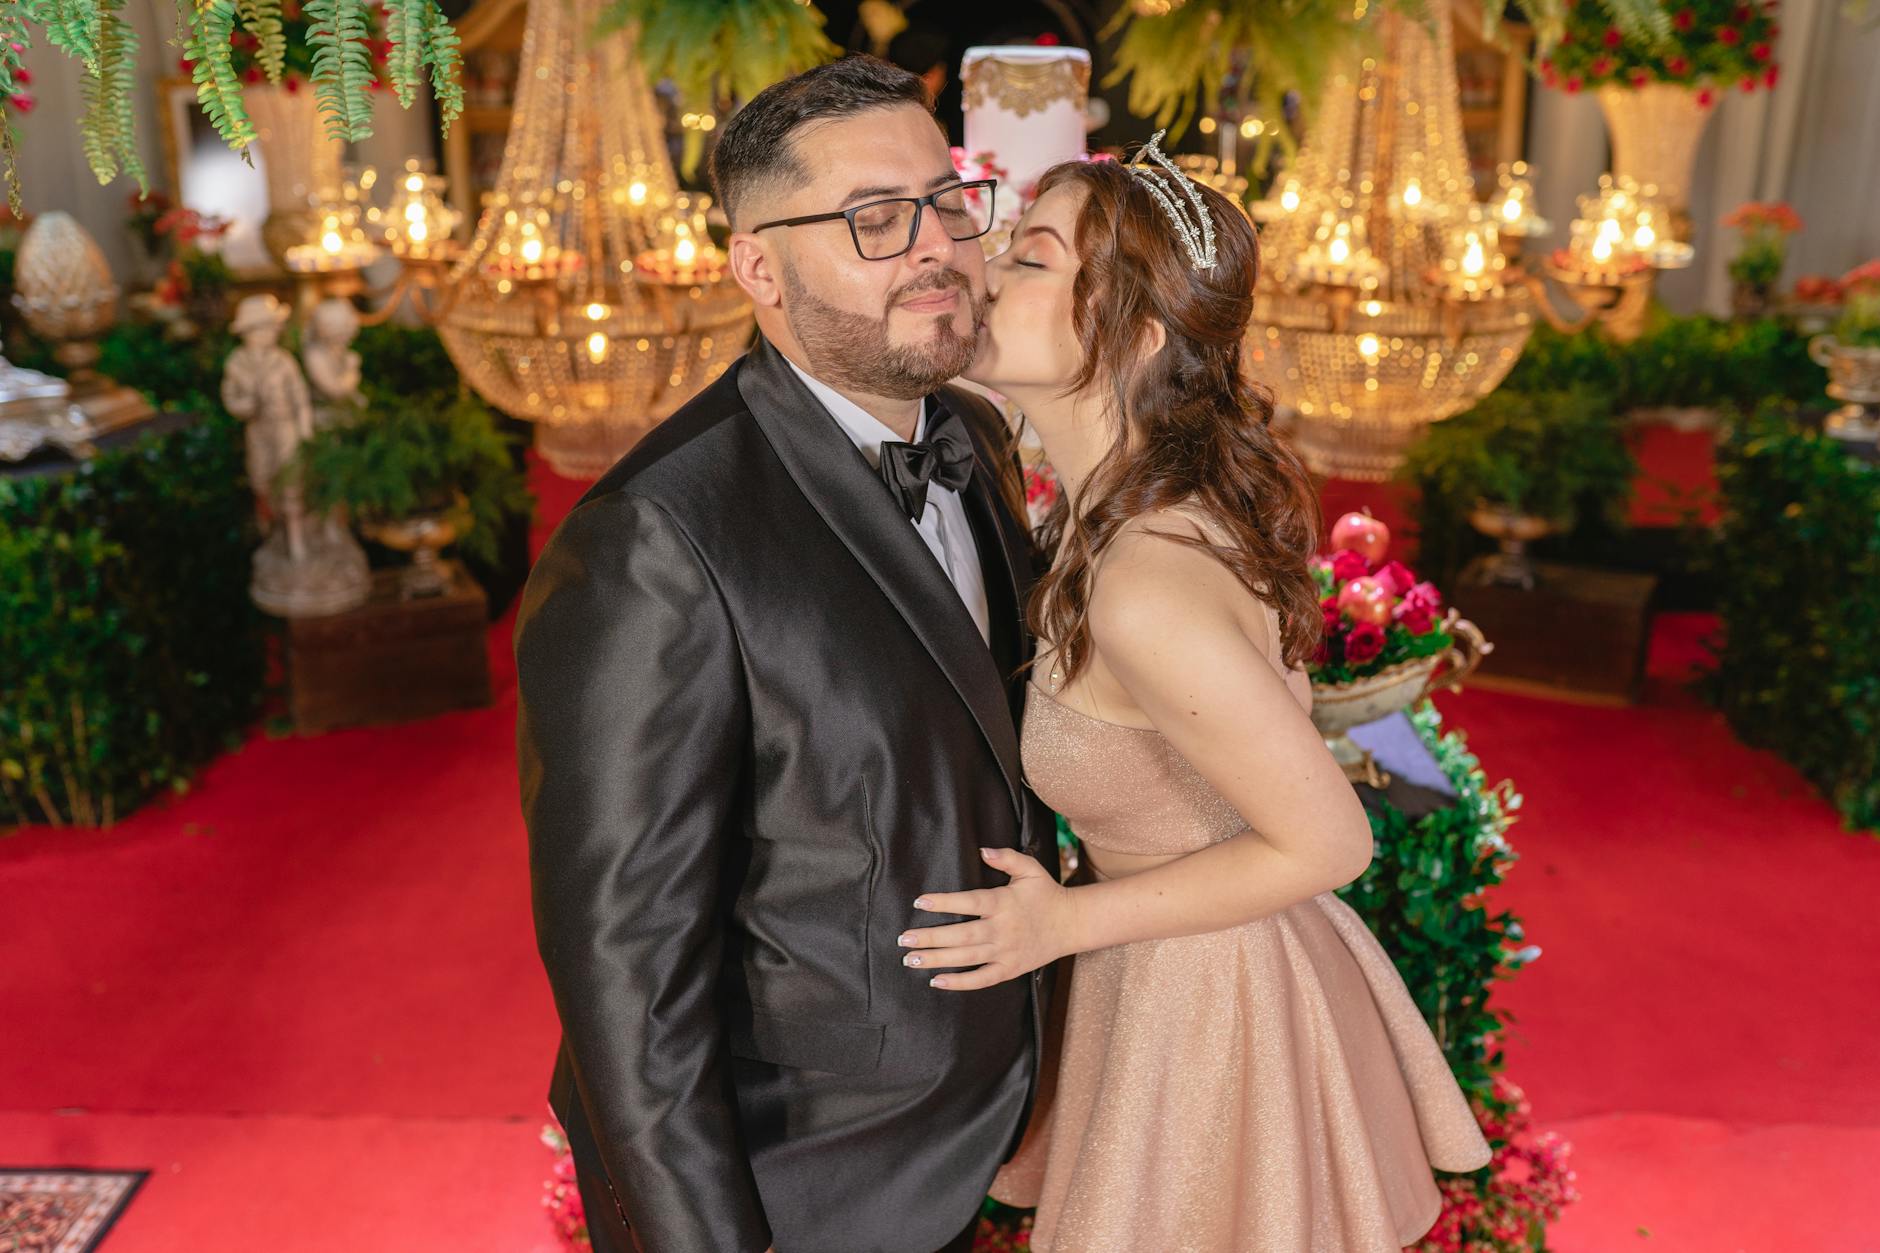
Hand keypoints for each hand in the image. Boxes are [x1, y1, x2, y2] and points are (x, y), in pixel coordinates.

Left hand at [900, 847, 1072, 990]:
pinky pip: (982, 979)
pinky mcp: (1010, 969)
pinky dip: (959, 983)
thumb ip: (1006, 858)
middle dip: (930, 938)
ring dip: (936, 959)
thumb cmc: (1047, 893)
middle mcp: (1002, 929)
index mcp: (1003, 903)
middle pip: (961, 935)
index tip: (919, 902)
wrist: (1071, 924)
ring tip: (910, 959)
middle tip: (903, 938)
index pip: (968, 903)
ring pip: (966, 958)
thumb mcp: (1030, 869)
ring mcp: (1006, 952)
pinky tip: (937, 981)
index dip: (944, 903)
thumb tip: (982, 850)